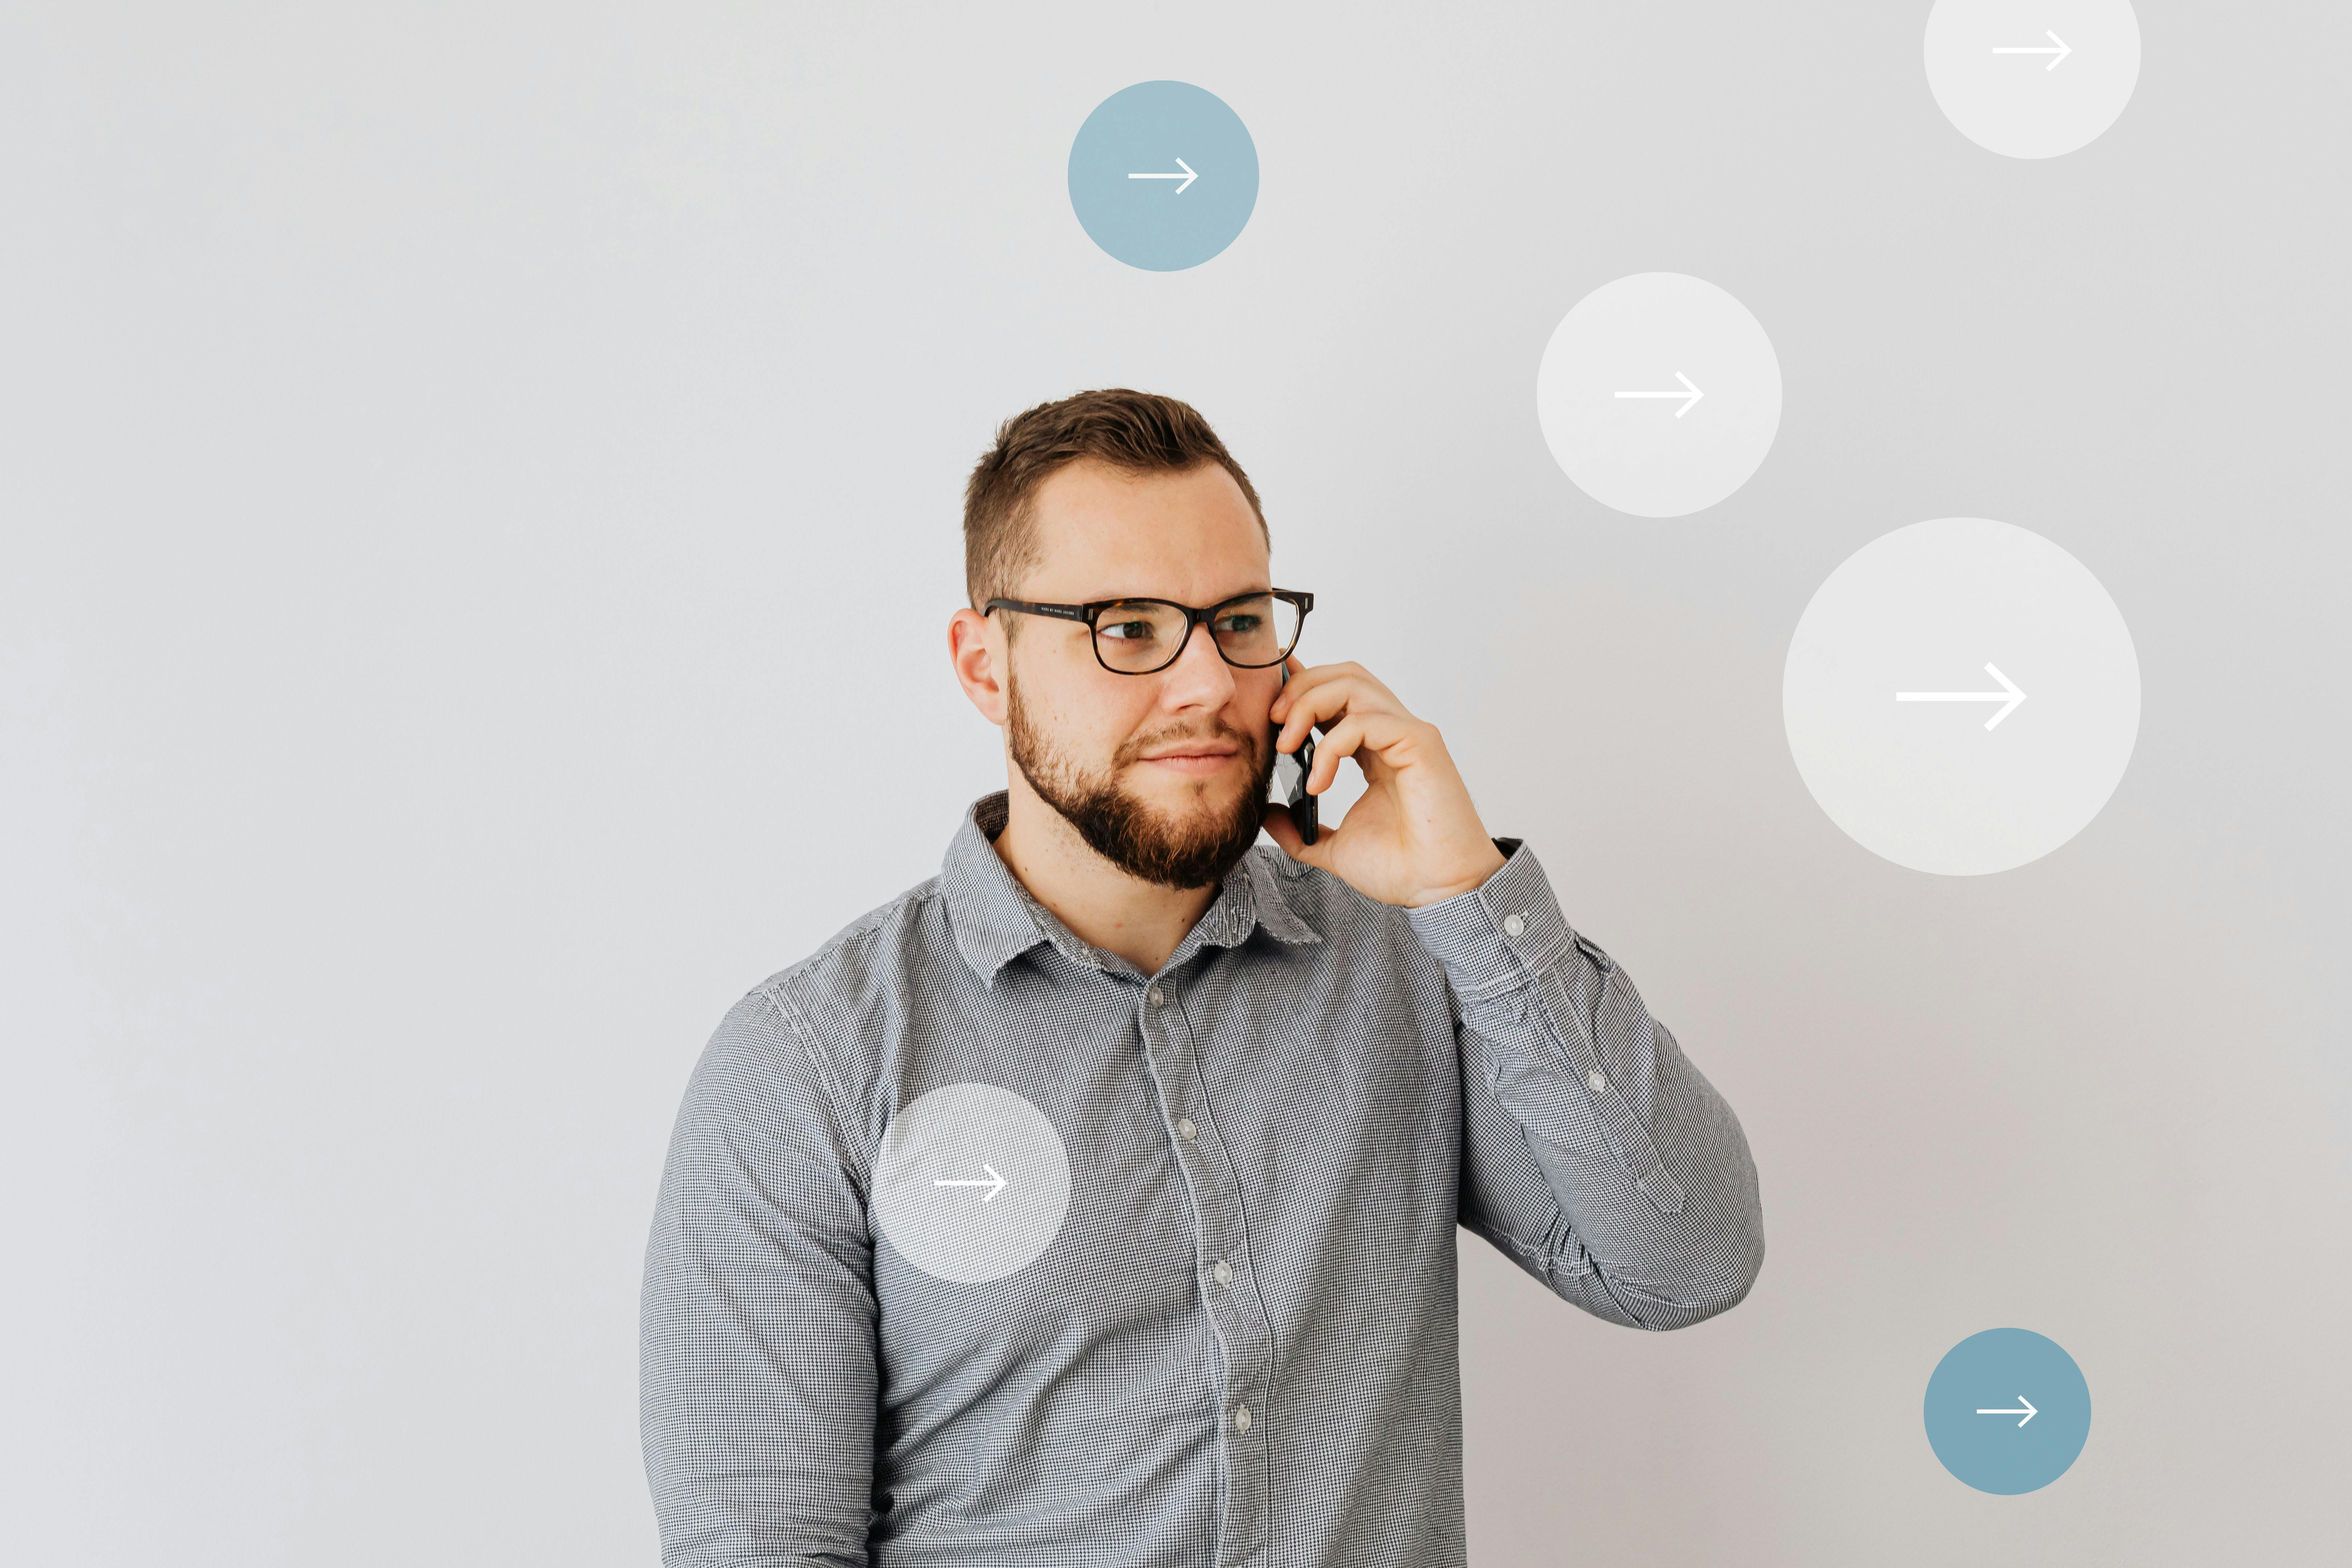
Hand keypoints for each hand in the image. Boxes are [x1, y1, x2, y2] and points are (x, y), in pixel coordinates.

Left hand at [1262, 656, 1507, 907]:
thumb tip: (1268, 813)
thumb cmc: (1401, 867)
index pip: (1337, 694)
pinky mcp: (1419, 743)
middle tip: (1272, 723)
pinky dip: (1330, 745)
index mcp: (1375, 748)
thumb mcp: (1331, 847)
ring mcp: (1407, 734)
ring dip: (1308, 706)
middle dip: (1300, 688)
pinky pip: (1364, 721)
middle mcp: (1392, 733)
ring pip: (1352, 684)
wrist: (1437, 890)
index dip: (1301, 688)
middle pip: (1343, 675)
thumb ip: (1299, 829)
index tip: (1268, 710)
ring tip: (1286, 745)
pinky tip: (1320, 782)